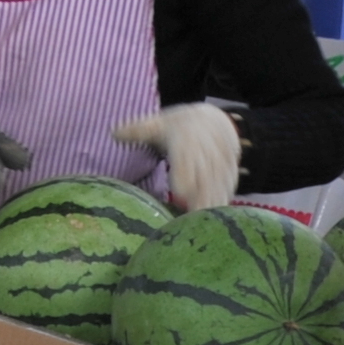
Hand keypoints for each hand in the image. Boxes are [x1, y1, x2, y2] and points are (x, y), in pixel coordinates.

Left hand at [114, 104, 242, 211]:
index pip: (187, 160)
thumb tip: (113, 132)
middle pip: (203, 177)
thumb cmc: (180, 126)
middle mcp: (205, 152)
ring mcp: (220, 161)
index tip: (180, 193)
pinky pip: (228, 185)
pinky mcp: (230, 170)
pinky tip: (217, 217)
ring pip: (218, 184)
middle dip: (199, 197)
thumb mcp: (158, 123)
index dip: (185, 176)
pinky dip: (223, 199)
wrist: (214, 120)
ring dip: (212, 202)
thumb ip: (138, 130)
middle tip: (192, 219)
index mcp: (186, 141)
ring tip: (205, 224)